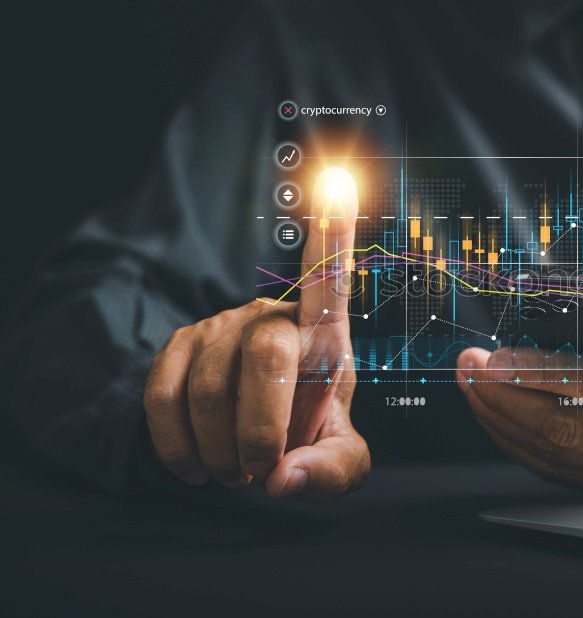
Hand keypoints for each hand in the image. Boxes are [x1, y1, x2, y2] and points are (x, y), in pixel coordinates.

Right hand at [143, 170, 368, 499]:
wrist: (246, 442)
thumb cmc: (306, 437)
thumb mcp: (337, 459)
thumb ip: (330, 471)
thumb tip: (282, 479)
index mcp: (324, 335)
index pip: (332, 280)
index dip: (335, 236)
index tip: (340, 181)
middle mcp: (271, 316)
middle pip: (268, 354)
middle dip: (262, 431)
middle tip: (260, 469)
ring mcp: (220, 326)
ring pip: (211, 389)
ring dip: (220, 451)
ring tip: (234, 471)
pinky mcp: (177, 348)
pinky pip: (163, 399)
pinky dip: (178, 448)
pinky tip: (195, 468)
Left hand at [456, 284, 582, 489]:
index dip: (541, 375)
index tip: (499, 356)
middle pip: (568, 428)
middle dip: (506, 398)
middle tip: (471, 368)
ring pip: (557, 454)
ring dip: (503, 421)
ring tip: (473, 386)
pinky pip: (561, 470)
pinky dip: (520, 444)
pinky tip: (497, 415)